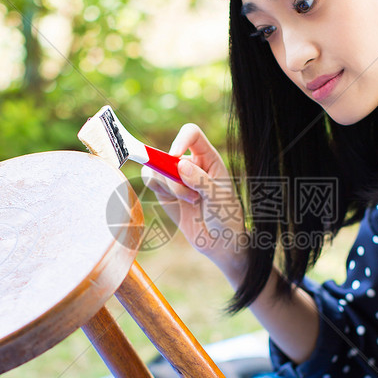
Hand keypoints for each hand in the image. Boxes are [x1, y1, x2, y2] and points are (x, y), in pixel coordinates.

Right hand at [141, 124, 246, 278]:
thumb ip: (201, 180)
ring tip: (190, 201)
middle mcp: (190, 163)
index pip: (192, 135)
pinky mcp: (165, 191)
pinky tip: (175, 201)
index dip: (181, 140)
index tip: (175, 157)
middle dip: (172, 174)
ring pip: (156, 168)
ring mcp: (176, 177)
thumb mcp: (219, 198)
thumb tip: (180, 164)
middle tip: (189, 195)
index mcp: (208, 158)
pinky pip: (151, 181)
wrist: (219, 242)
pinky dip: (158, 190)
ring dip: (169, 186)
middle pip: (168, 153)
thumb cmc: (226, 216)